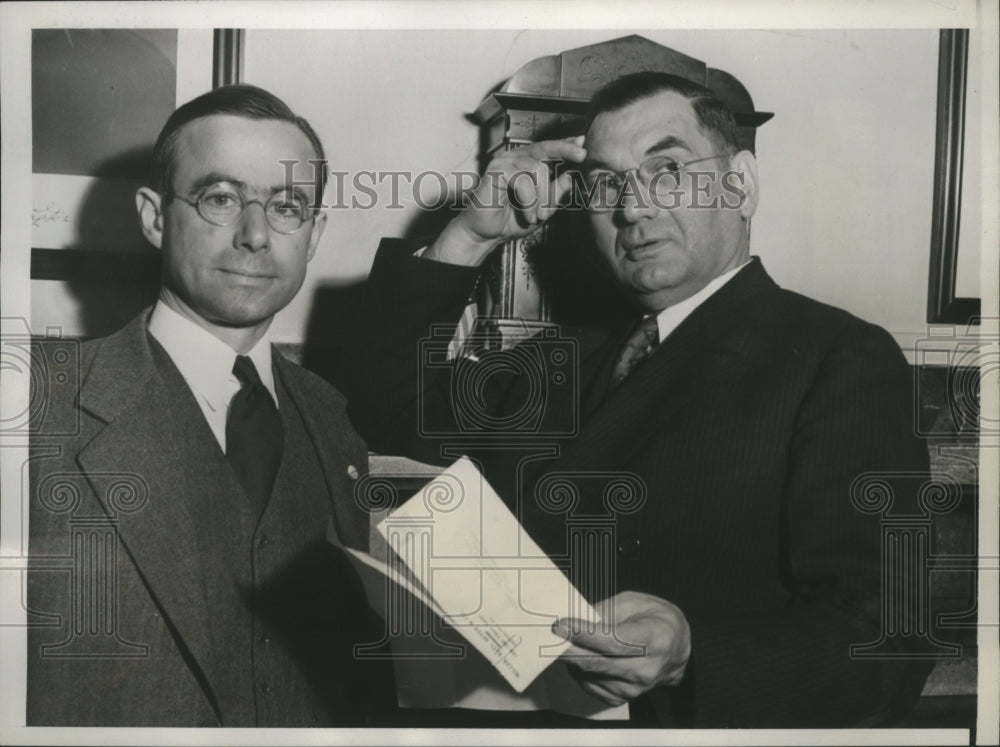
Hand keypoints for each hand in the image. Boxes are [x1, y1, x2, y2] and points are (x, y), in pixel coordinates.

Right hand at [425, 136, 586, 265]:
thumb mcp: (543, 208)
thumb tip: (572, 175)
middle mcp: (514, 159)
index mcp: (525, 164)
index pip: (548, 148)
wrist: (485, 234)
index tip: (583, 140)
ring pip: (538, 169)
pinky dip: (529, 202)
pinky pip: (523, 181)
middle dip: (565, 149)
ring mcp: (503, 162)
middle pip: (544, 147)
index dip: (565, 144)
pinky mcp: (495, 171)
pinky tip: (527, 215)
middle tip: (582, 155)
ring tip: (539, 216)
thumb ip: (556, 192)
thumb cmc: (510, 220)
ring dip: (543, 197)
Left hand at [553, 591, 690, 706]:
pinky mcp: (622, 698)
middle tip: (548, 636)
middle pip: (597, 662)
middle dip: (567, 649)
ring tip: (563, 642)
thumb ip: (605, 611)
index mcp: (655, 639)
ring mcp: (635, 688)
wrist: (676, 647)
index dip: (582, 633)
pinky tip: (578, 656)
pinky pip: (591, 686)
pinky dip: (579, 671)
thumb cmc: (655, 619)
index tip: (560, 625)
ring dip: (571, 659)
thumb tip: (576, 620)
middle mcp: (646, 669)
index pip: (612, 640)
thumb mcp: (634, 602)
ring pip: (589, 675)